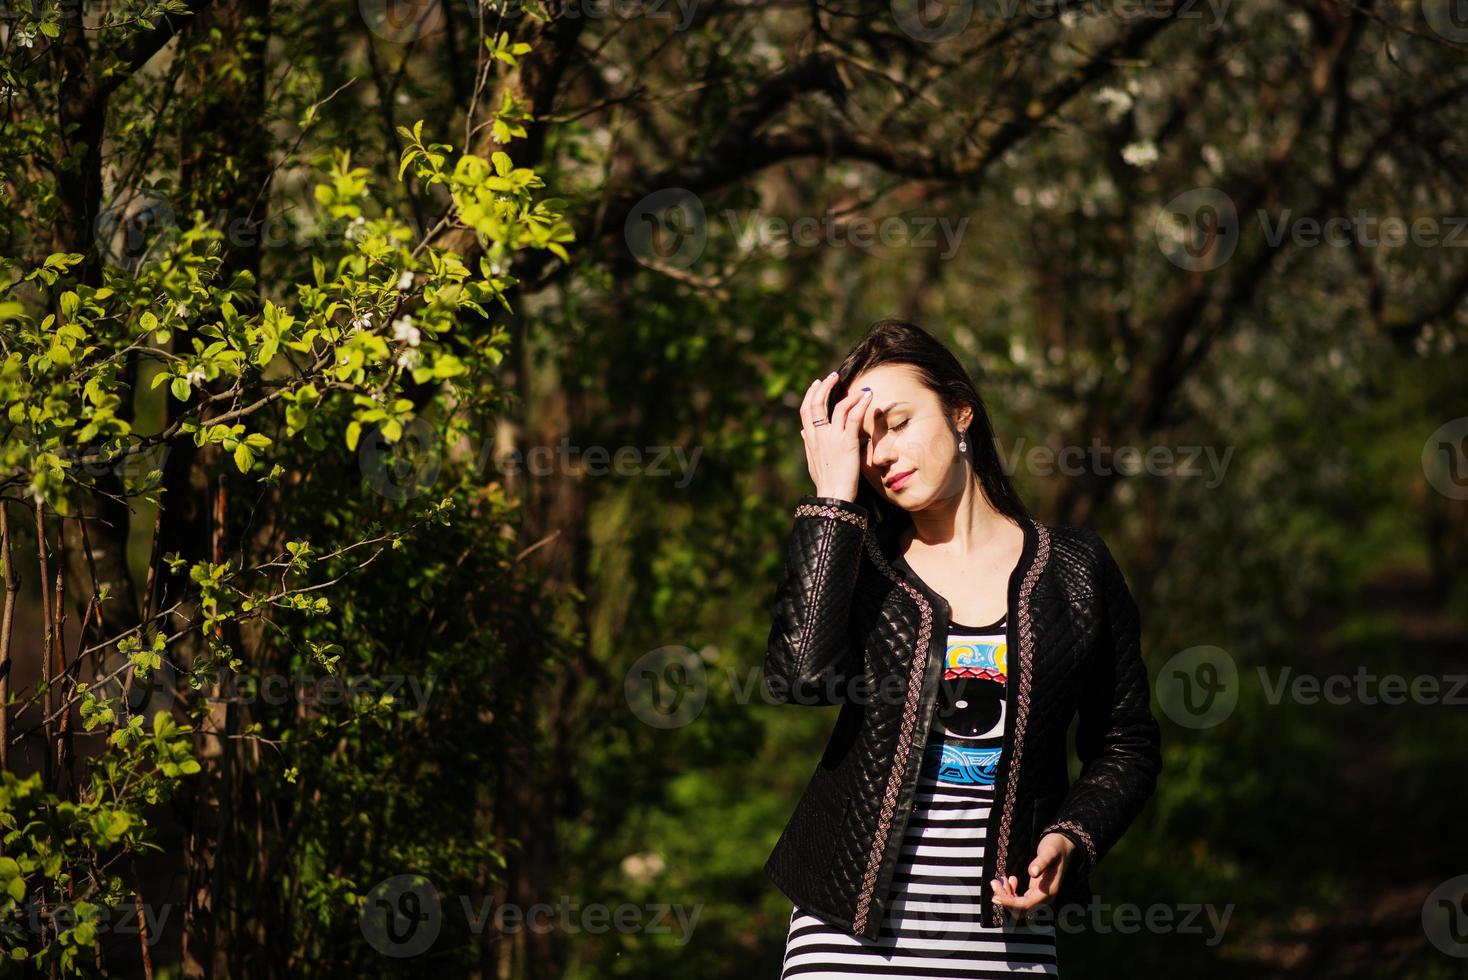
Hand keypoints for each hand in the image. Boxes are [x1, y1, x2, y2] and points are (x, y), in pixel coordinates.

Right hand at [800, 371, 870, 502]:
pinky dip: (861, 403)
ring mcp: (832, 438)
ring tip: (860, 388)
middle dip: (825, 386)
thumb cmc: (825, 481)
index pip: (806, 410)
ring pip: (838, 407)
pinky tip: (867, 396)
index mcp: (810, 439)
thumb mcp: (812, 460)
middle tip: (834, 376)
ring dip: (849, 394)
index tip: (817, 383)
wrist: (833, 496)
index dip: (811, 394)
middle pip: (817, 403)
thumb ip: (808, 443)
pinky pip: (853, 417)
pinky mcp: (847, 442)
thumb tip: (803, 431)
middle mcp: (818, 435)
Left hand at [990, 832, 1074, 920]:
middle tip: (995, 882)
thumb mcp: (1049, 851)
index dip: (1009, 903)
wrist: (1063, 847)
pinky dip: (1011, 893)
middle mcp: (1045, 898)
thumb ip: (1042, 862)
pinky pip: (1020, 901)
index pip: (1026, 905)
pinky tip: (1010, 879)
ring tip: (1001, 879)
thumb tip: (1032, 872)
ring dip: (1006, 896)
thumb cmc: (1056, 848)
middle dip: (1005, 900)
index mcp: (1049, 891)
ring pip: (1019, 907)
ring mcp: (1040, 897)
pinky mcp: (1035, 893)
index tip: (995, 896)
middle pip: (1020, 910)